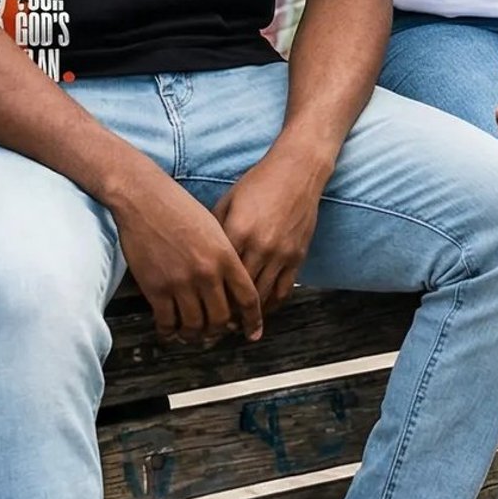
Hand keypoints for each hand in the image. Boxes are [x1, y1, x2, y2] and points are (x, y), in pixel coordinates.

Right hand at [110, 165, 263, 341]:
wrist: (145, 200)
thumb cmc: (180, 208)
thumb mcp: (215, 228)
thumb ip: (226, 256)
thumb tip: (231, 285)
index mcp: (225, 256)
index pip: (248, 298)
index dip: (253, 321)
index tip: (253, 333)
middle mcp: (206, 273)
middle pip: (221, 318)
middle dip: (220, 331)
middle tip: (216, 333)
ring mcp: (181, 283)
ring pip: (195, 325)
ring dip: (195, 335)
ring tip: (193, 335)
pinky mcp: (156, 288)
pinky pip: (167, 322)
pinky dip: (170, 332)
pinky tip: (170, 332)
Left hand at [216, 147, 327, 314]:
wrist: (298, 171)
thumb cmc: (259, 183)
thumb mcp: (228, 201)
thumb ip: (215, 230)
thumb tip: (200, 255)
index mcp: (237, 232)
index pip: (219, 275)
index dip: (209, 295)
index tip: (200, 308)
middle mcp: (259, 246)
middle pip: (239, 292)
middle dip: (227, 313)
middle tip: (215, 327)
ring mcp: (281, 253)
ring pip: (262, 297)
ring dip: (249, 316)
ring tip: (237, 326)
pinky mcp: (297, 256)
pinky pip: (284, 290)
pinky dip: (271, 305)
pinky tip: (262, 312)